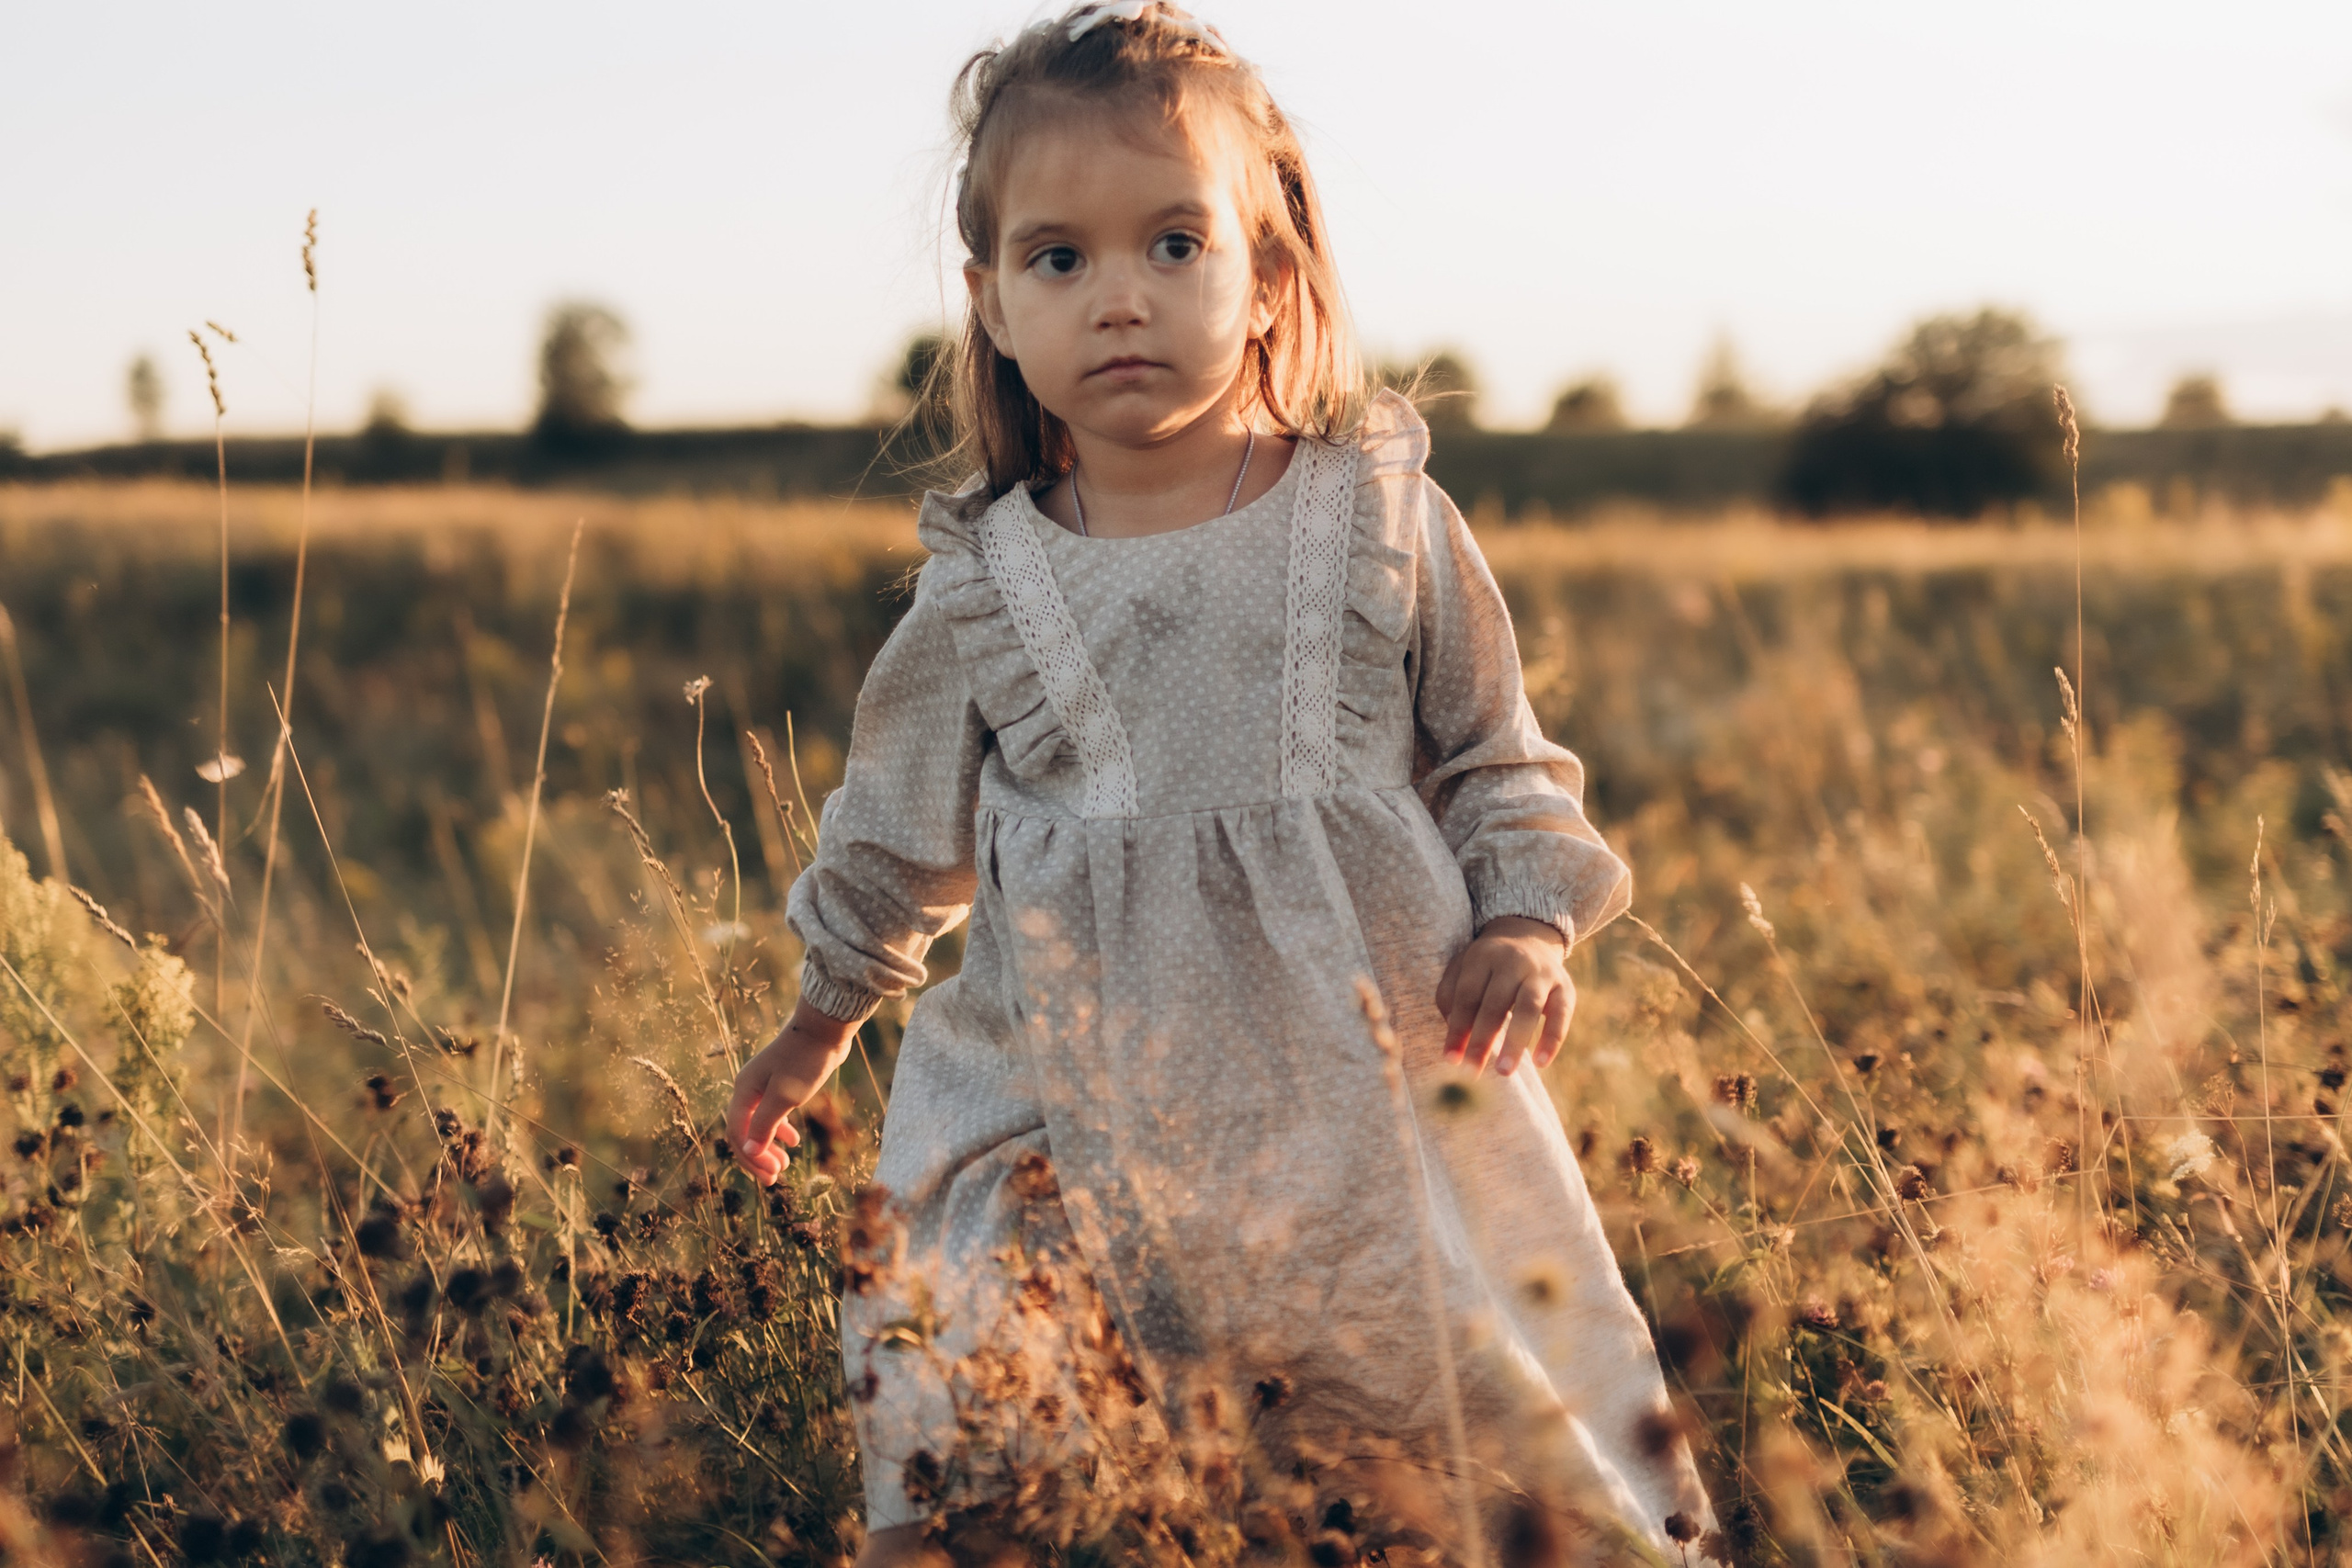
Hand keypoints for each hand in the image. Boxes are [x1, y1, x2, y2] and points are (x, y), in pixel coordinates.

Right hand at [727, 1001, 858, 1185]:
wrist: (825, 1028)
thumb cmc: (805, 1061)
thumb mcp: (785, 1096)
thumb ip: (765, 1124)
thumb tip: (749, 1152)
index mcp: (744, 1091)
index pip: (737, 1133)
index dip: (750, 1158)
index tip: (770, 1177)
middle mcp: (749, 1089)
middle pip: (745, 1131)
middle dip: (758, 1157)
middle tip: (775, 1178)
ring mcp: (765, 1086)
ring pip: (760, 1124)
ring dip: (769, 1146)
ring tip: (785, 1165)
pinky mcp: (782, 1083)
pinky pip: (773, 1114)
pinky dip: (780, 1130)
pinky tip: (794, 1142)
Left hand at [1435, 916, 1574, 1077]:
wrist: (1529, 938)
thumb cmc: (1487, 967)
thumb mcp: (1463, 969)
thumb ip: (1450, 996)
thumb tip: (1453, 1030)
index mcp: (1483, 956)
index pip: (1467, 996)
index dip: (1458, 1029)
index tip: (1451, 1060)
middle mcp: (1513, 961)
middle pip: (1495, 1003)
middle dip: (1482, 1040)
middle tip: (1471, 1073)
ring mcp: (1542, 973)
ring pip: (1528, 1008)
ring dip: (1515, 1042)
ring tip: (1503, 1072)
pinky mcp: (1565, 987)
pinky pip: (1561, 1015)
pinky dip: (1552, 1039)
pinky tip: (1540, 1063)